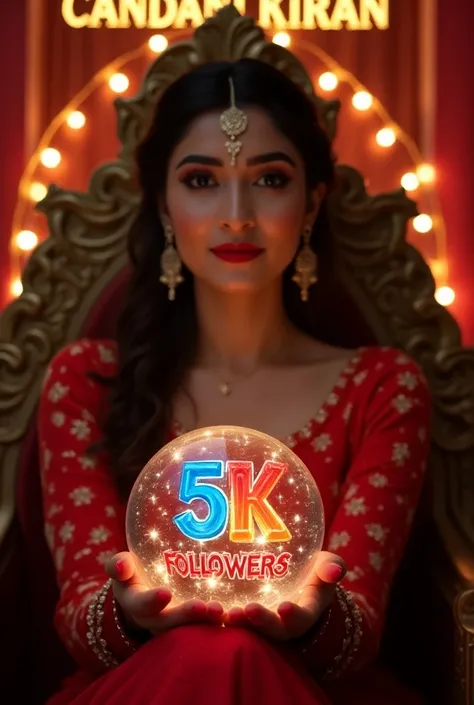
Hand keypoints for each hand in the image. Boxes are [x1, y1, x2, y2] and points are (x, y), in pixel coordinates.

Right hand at [105, 552, 223, 635]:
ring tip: (223, 613)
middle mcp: (154, 620)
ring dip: (206, 622)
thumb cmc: (132, 575)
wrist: (139, 597)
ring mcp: (172, 627)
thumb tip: (121, 566)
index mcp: (136, 604)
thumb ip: (119, 565)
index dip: (152, 601)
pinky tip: (236, 615)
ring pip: (188, 629)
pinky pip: (203, 628)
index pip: (141, 604)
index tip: (166, 593)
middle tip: (207, 607)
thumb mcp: (123, 568)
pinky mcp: (189, 627)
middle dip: (187, 616)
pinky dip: (217, 623)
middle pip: (169, 623)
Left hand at [223, 551, 345, 640]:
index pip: (299, 618)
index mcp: (303, 613)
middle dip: (258, 622)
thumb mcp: (325, 567)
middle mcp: (281, 623)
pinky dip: (215, 615)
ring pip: (247, 627)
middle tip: (244, 611)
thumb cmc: (313, 571)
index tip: (284, 607)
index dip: (292, 615)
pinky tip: (202, 605)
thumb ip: (331, 567)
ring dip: (235, 622)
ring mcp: (261, 621)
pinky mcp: (241, 614)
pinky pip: (228, 617)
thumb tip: (336, 570)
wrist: (297, 581)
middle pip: (269, 629)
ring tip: (223, 613)